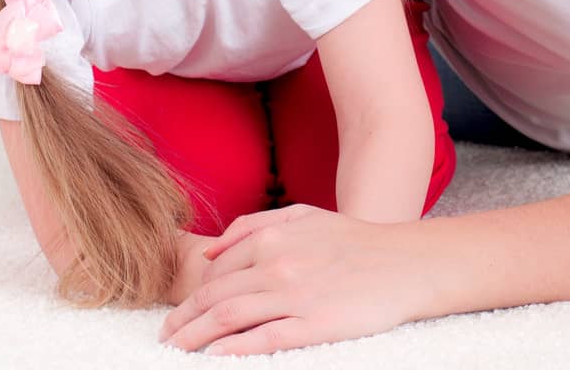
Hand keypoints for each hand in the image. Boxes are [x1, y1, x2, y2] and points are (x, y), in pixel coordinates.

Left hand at [157, 203, 428, 355]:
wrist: (404, 262)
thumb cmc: (353, 241)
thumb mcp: (303, 215)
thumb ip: (253, 225)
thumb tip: (210, 249)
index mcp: (274, 235)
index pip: (216, 270)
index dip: (191, 294)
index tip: (179, 314)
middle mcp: (278, 263)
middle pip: (214, 295)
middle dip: (183, 320)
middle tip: (165, 338)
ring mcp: (294, 295)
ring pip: (229, 317)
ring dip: (196, 337)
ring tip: (177, 352)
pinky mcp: (313, 325)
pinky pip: (263, 340)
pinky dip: (233, 351)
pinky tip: (215, 358)